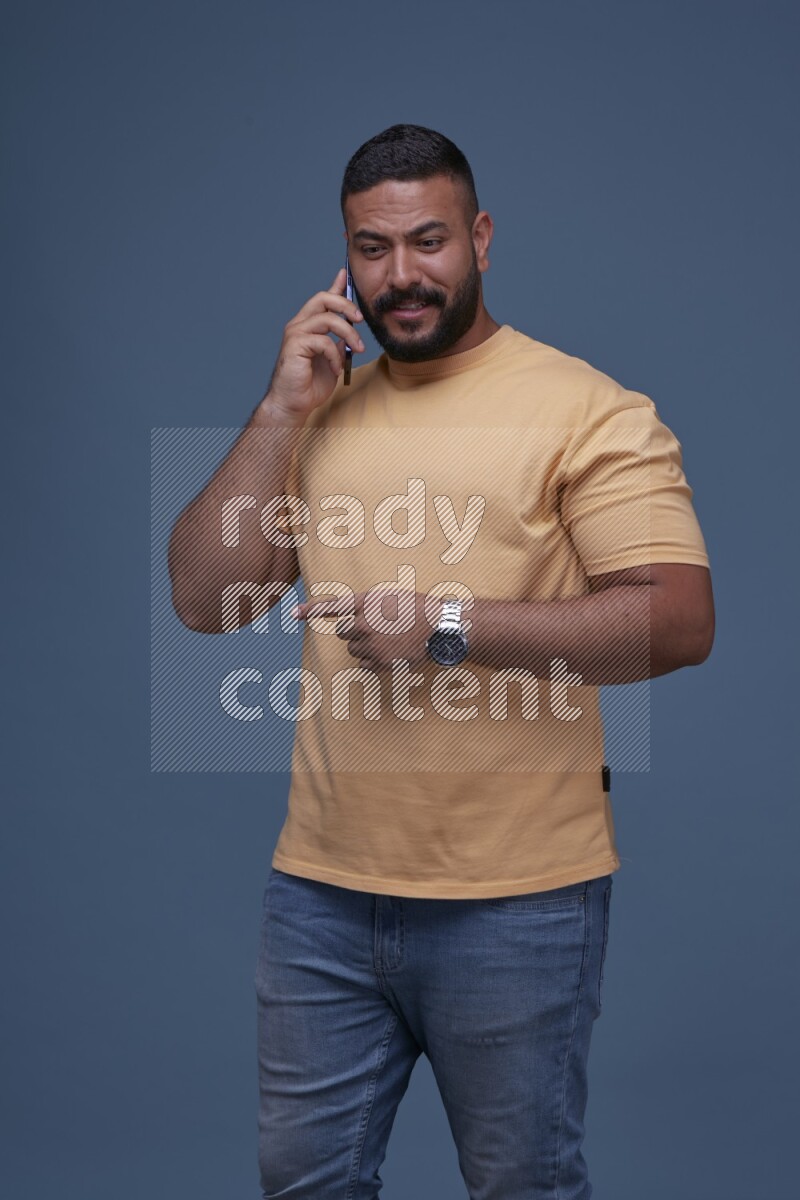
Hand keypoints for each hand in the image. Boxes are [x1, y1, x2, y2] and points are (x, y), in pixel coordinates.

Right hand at [263, 269, 363, 423]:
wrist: (293, 404)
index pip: (322, 299)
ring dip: (348, 333)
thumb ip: (338, 343)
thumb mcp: (332, 359)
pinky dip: (335, 355)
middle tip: (360, 319)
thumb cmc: (310, 385)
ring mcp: (295, 333)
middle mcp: (299, 325)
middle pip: (323, 298)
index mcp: (308, 326)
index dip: (335, 285)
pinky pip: (323, 341)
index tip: (346, 274)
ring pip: (328, 318)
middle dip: (346, 304)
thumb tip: (349, 332)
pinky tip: (335, 368)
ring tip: (357, 350)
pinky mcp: (295, 345)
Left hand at [293, 589, 431, 671]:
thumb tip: (349, 617)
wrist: (440, 628)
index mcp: (368, 602)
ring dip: (364, 647)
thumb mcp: (389, 596)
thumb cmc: (417, 609)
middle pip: (342, 633)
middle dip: (352, 632)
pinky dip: (372, 661)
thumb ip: (366, 605)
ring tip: (386, 640)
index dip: (310, 610)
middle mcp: (366, 623)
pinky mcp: (380, 662)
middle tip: (373, 629)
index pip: (333, 606)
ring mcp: (372, 644)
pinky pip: (363, 665)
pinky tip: (389, 653)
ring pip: (352, 650)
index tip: (293, 614)